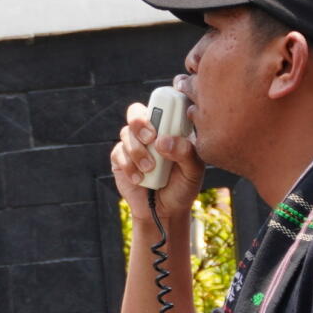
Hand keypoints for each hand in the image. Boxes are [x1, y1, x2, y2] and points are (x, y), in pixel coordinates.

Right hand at [109, 81, 203, 225]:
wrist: (164, 211)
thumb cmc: (183, 186)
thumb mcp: (194, 171)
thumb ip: (186, 153)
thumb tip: (163, 141)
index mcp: (170, 128)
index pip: (163, 104)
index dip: (161, 101)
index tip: (164, 116)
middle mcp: (150, 132)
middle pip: (136, 111)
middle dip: (140, 122)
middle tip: (150, 138)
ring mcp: (133, 144)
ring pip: (126, 133)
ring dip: (138, 151)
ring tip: (150, 169)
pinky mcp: (120, 158)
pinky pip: (118, 152)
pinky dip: (129, 166)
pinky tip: (140, 179)